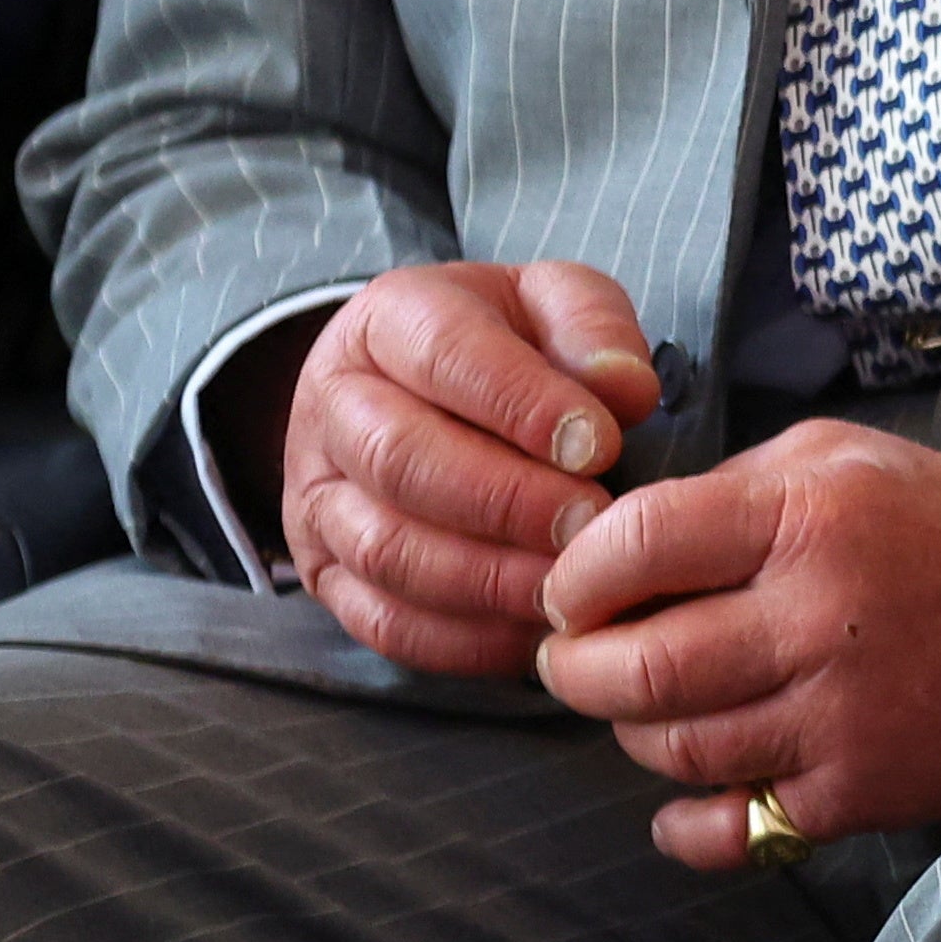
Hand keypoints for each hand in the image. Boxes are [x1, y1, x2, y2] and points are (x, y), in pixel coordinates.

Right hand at [271, 261, 666, 679]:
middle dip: (506, 502)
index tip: (600, 445)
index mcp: (388, 320)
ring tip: (571, 583)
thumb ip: (591, 329)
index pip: (445, 355)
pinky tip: (534, 629)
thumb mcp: (553, 303)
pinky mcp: (325, 575)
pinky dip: (463, 638)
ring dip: (488, 578)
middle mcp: (333, 406)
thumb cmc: (506, 345)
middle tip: (590, 524)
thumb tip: (624, 389)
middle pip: (401, 460)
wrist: (419, 390)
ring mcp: (317, 497)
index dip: (522, 404)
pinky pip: (383, 621)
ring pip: (386, 549)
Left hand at [536, 422, 940, 871]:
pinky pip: (727, 831)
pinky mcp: (859, 791)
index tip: (573, 590)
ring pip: (672, 749)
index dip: (578, 575)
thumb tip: (615, 548)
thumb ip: (728, 490)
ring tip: (643, 706)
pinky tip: (683, 796)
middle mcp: (819, 617)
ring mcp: (839, 715)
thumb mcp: (840, 458)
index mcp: (810, 517)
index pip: (637, 545)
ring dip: (630, 732)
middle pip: (638, 667)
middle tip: (576, 658)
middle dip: (577, 668)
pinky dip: (681, 823)